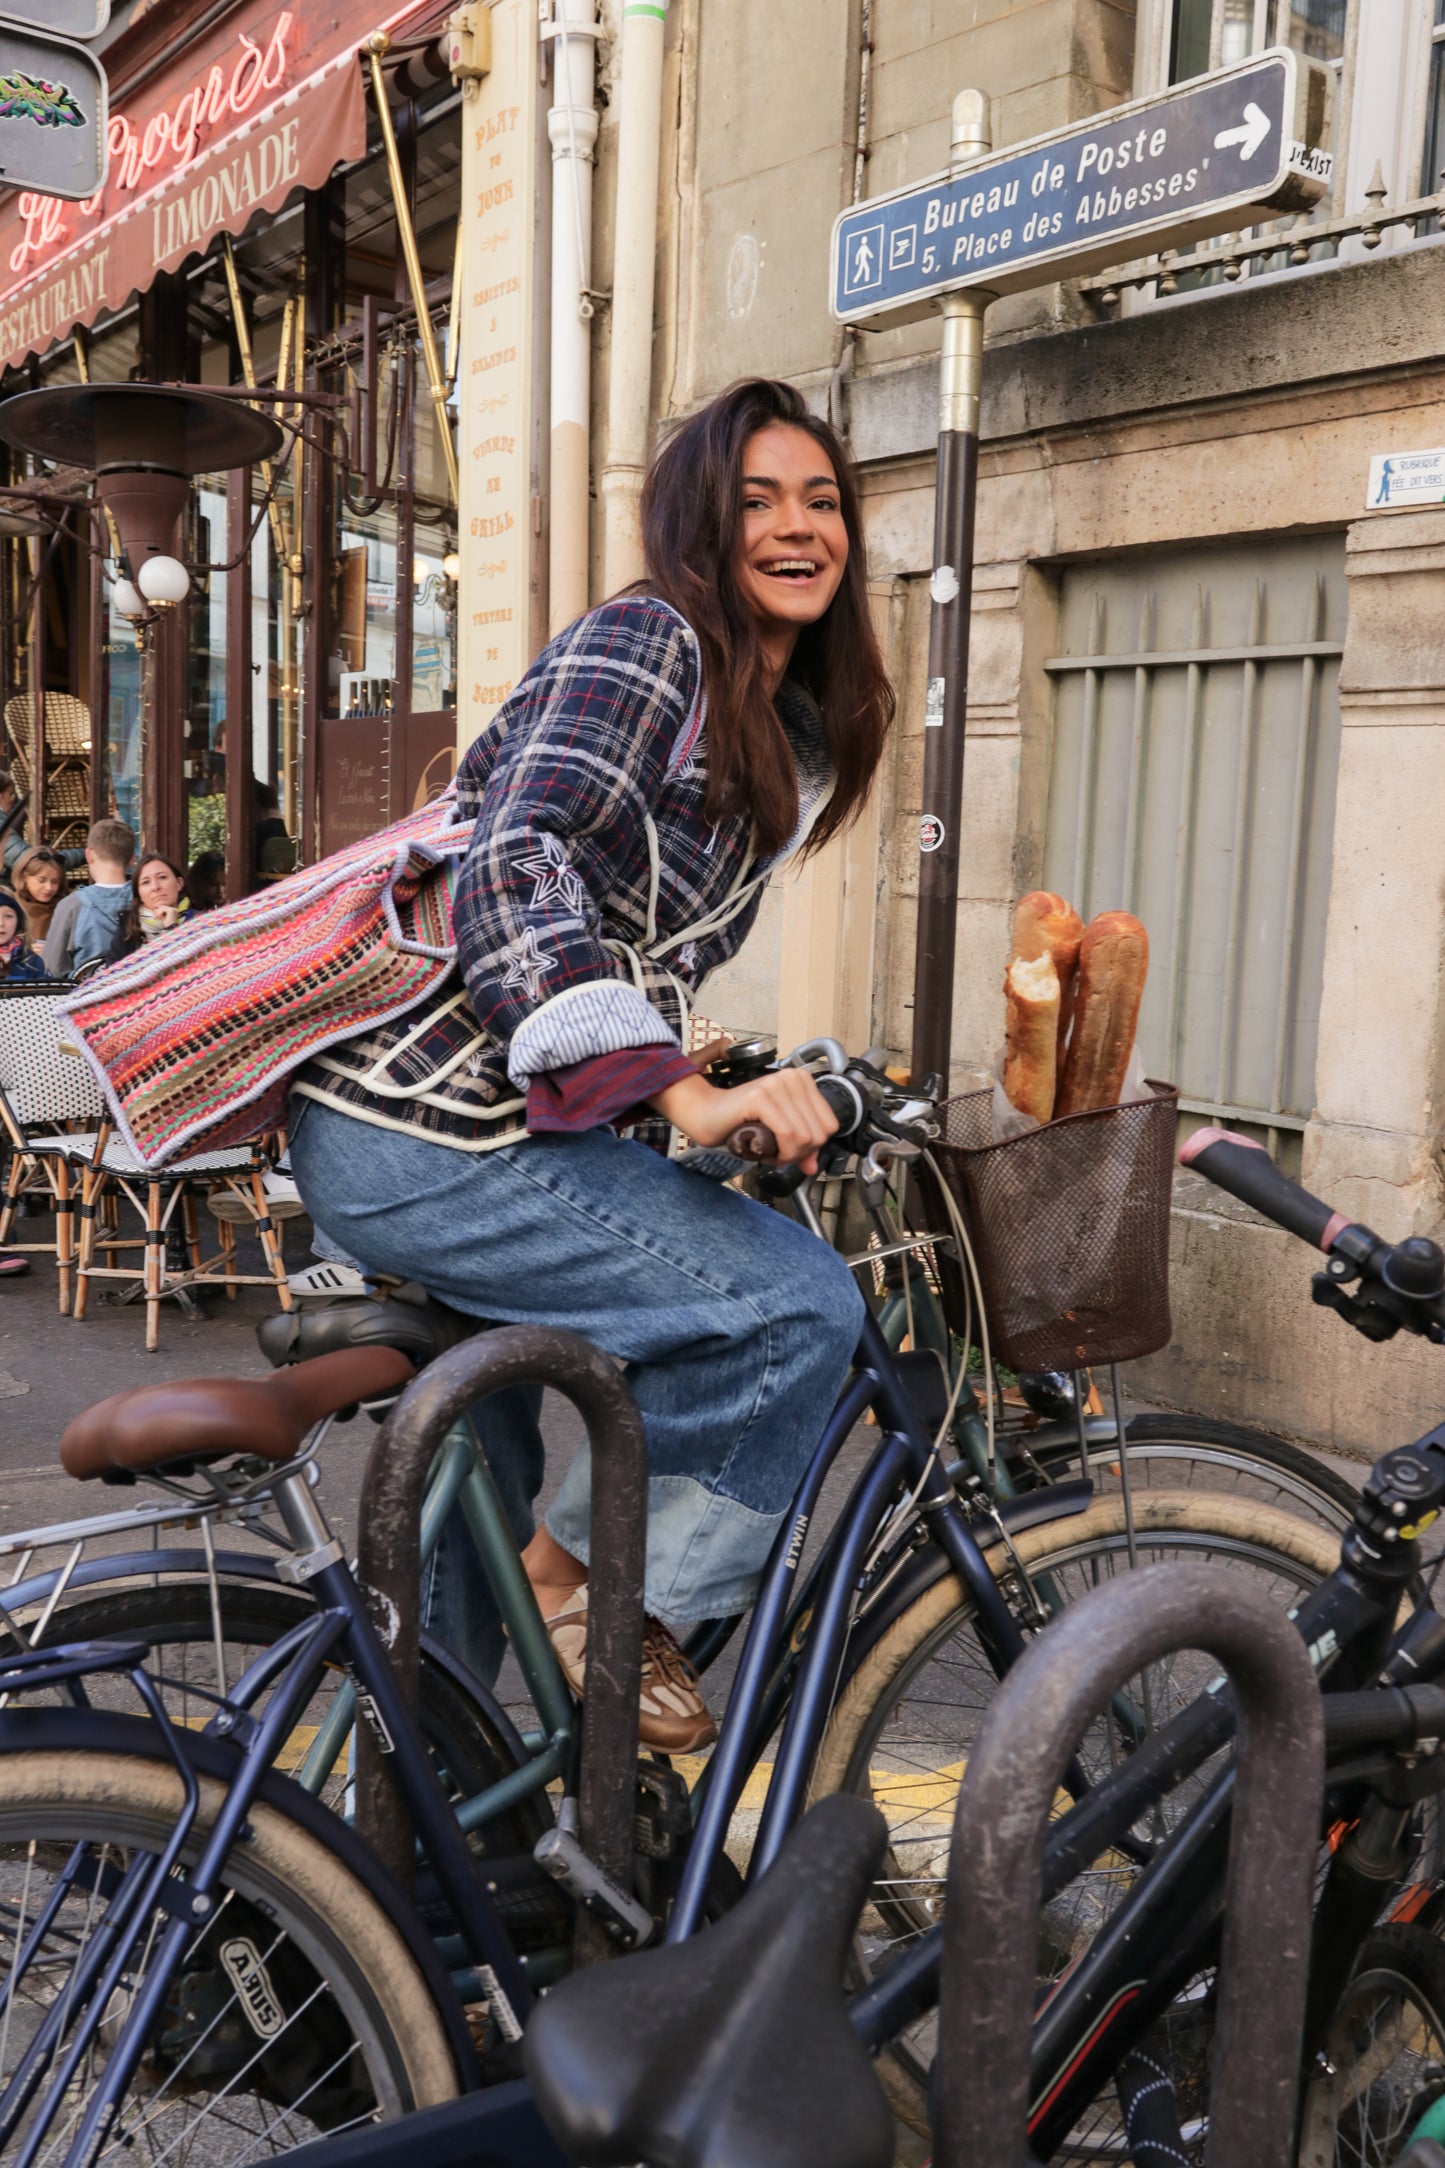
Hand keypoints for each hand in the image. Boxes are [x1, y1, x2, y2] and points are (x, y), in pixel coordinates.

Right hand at [651, 1066, 838, 1174]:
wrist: (704, 1113)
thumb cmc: (739, 1121)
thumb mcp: (778, 1133)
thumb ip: (801, 1148)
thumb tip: (814, 1167)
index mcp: (801, 1080)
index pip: (830, 1125)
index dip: (813, 1146)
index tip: (791, 1150)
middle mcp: (792, 1077)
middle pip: (819, 1133)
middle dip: (800, 1154)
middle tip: (778, 1156)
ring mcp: (776, 1085)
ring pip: (804, 1136)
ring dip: (788, 1155)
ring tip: (770, 1153)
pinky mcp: (761, 1097)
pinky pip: (787, 1133)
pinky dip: (780, 1151)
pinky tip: (766, 1153)